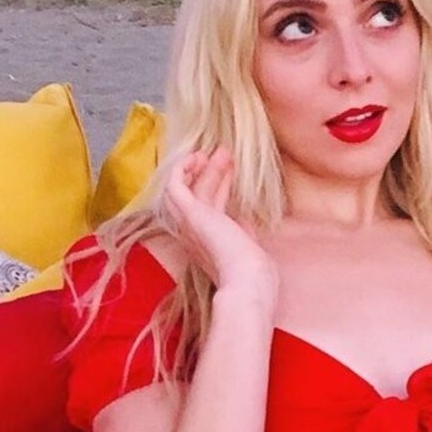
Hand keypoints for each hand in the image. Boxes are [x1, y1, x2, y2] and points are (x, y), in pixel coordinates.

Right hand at [162, 148, 277, 298]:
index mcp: (210, 243)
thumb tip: (245, 217)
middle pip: (200, 194)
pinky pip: (175, 185)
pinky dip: (181, 169)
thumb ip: (244, 231)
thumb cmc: (256, 272)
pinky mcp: (189, 215)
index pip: (212, 207)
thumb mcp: (250, 246)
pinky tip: (196, 157)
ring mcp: (190, 224)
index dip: (221, 185)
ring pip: (186, 188)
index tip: (232, 169)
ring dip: (198, 168)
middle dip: (212, 172)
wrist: (248, 280)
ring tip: (214, 151)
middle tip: (226, 152)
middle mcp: (195, 233)